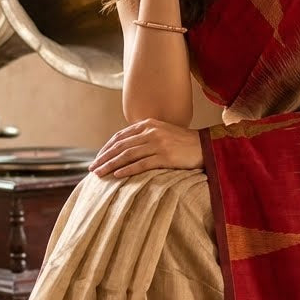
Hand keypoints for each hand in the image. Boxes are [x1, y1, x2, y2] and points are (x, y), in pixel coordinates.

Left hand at [88, 119, 203, 179]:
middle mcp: (151, 132)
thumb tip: (126, 148)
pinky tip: (117, 175)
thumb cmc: (183, 143)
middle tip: (92, 168)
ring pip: (127, 155)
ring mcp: (158, 144)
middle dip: (104, 158)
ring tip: (100, 174)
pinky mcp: (165, 157)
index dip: (107, 148)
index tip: (98, 158)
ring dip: (111, 165)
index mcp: (148, 124)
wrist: (206, 147)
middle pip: (121, 146)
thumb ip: (145, 136)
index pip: (120, 136)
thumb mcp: (162, 132)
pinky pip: (142, 164)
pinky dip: (127, 169)